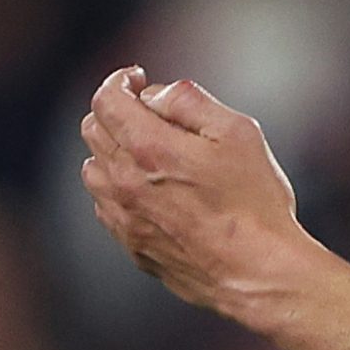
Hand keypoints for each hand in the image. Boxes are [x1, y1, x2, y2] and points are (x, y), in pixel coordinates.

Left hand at [80, 68, 313, 324]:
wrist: (256, 270)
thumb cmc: (254, 203)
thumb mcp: (238, 133)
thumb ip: (192, 101)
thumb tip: (158, 93)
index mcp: (149, 147)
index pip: (105, 100)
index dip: (120, 81)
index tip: (138, 79)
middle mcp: (124, 181)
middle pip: (93, 130)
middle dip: (117, 112)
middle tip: (148, 113)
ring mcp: (123, 216)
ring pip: (93, 169)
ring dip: (112, 152)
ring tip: (148, 154)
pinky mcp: (130, 244)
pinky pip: (105, 206)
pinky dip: (118, 188)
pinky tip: (151, 191)